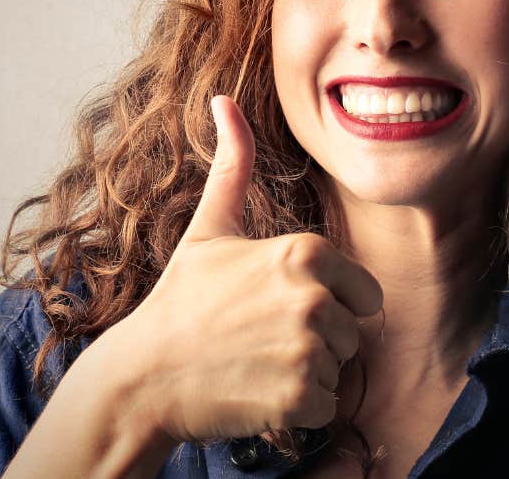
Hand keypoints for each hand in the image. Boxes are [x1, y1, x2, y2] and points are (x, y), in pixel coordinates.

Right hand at [102, 94, 383, 444]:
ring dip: (305, 374)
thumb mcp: (210, 229)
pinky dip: (297, 408)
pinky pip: (326, 406)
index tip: (275, 308)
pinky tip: (255, 391)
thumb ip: (234, 166)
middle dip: (318, 341)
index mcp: (306, 252)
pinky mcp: (301, 397)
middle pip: (355, 332)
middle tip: (260, 338)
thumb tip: (223, 100)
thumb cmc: (181, 301)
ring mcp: (308, 348)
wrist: (144, 377)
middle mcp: (315, 297)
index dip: (327, 304)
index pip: (364, 293)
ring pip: (339, 369)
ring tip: (254, 362)